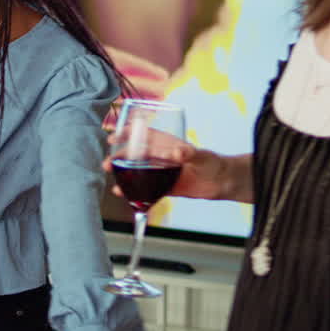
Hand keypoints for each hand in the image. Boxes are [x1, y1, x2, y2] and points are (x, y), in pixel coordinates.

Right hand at [104, 128, 229, 201]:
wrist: (222, 183)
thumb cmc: (212, 163)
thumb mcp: (200, 155)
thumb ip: (188, 154)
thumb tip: (177, 153)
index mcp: (167, 144)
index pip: (143, 135)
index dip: (127, 134)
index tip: (113, 137)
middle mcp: (161, 158)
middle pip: (136, 155)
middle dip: (120, 158)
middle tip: (108, 164)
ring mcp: (162, 173)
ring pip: (138, 173)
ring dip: (124, 178)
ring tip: (114, 185)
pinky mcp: (165, 188)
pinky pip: (146, 191)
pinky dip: (135, 194)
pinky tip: (126, 196)